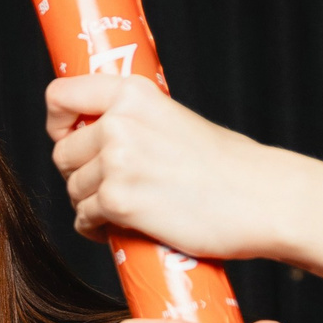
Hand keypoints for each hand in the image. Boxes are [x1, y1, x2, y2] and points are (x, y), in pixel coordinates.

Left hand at [46, 75, 305, 260]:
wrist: (264, 199)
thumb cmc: (228, 166)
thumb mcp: (175, 121)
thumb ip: (133, 121)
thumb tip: (92, 134)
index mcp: (133, 94)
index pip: (59, 95)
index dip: (58, 123)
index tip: (70, 138)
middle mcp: (119, 122)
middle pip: (63, 154)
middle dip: (81, 174)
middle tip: (114, 186)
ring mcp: (117, 161)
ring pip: (74, 190)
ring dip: (92, 205)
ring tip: (127, 209)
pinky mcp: (119, 200)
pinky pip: (84, 219)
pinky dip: (96, 229)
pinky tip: (122, 228)